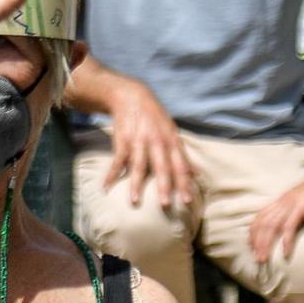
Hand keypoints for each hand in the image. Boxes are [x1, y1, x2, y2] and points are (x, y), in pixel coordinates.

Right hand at [105, 80, 193, 212]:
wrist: (131, 96)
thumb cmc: (155, 118)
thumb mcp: (172, 133)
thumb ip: (183, 155)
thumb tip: (197, 174)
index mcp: (172, 141)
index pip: (180, 165)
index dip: (185, 183)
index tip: (187, 200)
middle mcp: (157, 141)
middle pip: (162, 167)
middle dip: (164, 186)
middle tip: (165, 205)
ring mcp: (139, 141)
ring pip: (138, 165)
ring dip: (135, 184)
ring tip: (134, 201)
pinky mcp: (123, 140)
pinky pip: (117, 160)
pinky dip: (111, 174)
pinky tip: (106, 187)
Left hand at [247, 165, 303, 263]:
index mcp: (284, 201)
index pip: (262, 217)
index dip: (255, 233)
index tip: (253, 248)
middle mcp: (284, 202)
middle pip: (263, 223)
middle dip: (257, 242)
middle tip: (256, 260)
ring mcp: (292, 203)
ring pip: (272, 225)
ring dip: (266, 244)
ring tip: (264, 259)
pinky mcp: (303, 205)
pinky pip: (291, 224)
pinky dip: (287, 239)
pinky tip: (285, 252)